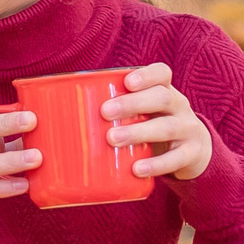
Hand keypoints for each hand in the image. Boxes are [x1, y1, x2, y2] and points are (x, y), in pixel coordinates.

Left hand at [104, 62, 212, 182]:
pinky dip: (156, 165)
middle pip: (162, 98)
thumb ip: (110, 110)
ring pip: (167, 127)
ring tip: (112, 140)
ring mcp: (188, 130)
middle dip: (133, 103)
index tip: (126, 81)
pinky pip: (177, 159)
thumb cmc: (151, 127)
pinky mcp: (191, 154)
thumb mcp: (140, 114)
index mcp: (164, 92)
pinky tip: (136, 169)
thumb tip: (49, 115)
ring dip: (138, 132)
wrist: (193, 153)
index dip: (147, 75)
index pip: (162, 74)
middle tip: (105, 112)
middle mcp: (179, 107)